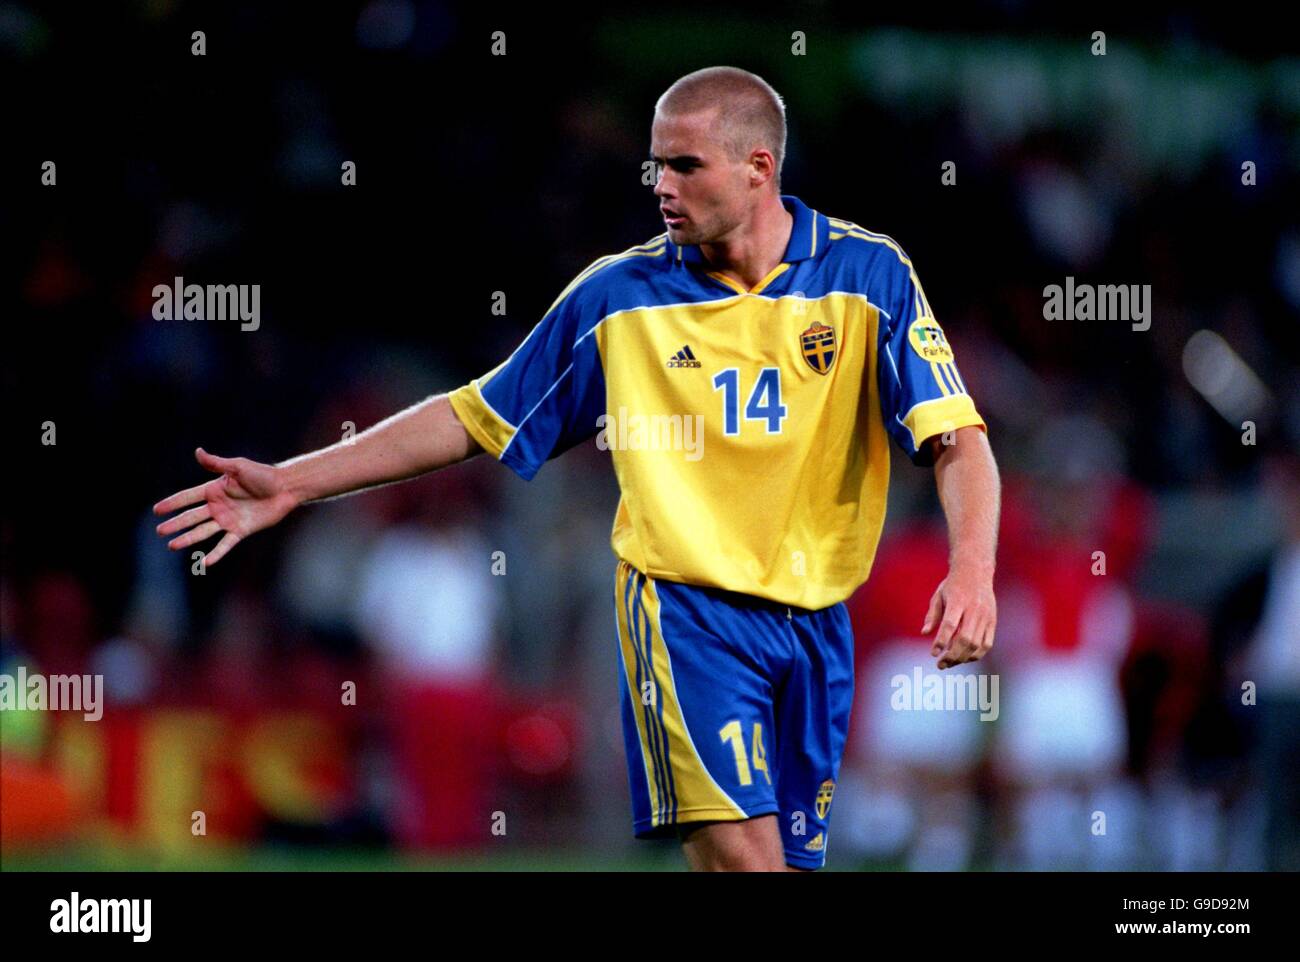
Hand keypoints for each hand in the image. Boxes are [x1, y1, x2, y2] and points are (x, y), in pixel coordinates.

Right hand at [153, 447, 297, 566]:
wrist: (285, 488)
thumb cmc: (263, 475)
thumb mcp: (238, 467)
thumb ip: (217, 463)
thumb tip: (197, 451)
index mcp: (215, 490)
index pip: (188, 497)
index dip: (173, 503)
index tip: (157, 510)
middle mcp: (218, 506)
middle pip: (192, 517)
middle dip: (176, 524)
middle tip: (159, 531)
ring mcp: (228, 520)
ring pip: (203, 531)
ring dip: (188, 538)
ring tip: (172, 545)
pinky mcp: (240, 531)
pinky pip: (225, 544)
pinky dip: (216, 554)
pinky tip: (205, 562)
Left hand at [921, 564, 995, 669]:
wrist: (976, 571)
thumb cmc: (953, 585)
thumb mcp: (938, 595)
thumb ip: (932, 615)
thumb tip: (924, 633)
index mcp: (958, 601)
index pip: (950, 625)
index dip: (941, 641)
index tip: (933, 653)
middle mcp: (974, 609)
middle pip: (965, 638)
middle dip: (952, 655)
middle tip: (941, 664)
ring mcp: (986, 616)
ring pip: (976, 644)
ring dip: (962, 658)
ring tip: (949, 663)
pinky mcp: (993, 621)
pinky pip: (987, 644)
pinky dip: (976, 655)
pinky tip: (964, 659)